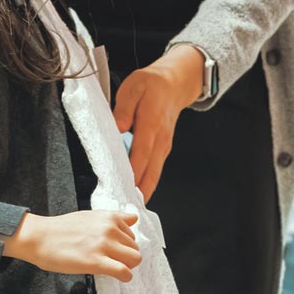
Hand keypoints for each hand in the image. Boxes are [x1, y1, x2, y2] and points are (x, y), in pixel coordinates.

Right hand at [1, 211, 141, 281]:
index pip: (132, 235)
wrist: (39, 237)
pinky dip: (124, 277)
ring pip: (134, 259)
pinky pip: (124, 272)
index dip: (123, 245)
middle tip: (109, 261)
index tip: (112, 251)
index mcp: (109, 217)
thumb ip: (114, 218)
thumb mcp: (90, 216)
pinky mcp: (96, 262)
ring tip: (111, 268)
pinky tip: (116, 276)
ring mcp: (103, 245)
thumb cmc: (62, 229)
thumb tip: (134, 218)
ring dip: (126, 266)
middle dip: (126, 257)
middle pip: (135, 249)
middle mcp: (109, 229)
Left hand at [113, 44, 205, 200]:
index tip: (122, 188)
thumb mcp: (133, 87)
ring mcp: (163, 147)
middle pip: (149, 173)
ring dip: (142, 191)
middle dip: (137, 192)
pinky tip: (134, 192)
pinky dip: (145, 183)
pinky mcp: (163, 150)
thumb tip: (118, 127)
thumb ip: (124, 108)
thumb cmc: (152, 85)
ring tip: (127, 207)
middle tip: (124, 209)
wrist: (175, 83)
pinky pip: (154, 170)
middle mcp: (160, 140)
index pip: (140, 155)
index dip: (132, 174)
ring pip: (153, 175)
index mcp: (151, 125)